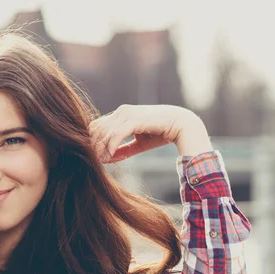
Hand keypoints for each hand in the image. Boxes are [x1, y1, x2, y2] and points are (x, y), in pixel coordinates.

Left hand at [89, 104, 208, 161]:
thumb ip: (123, 150)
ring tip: (101, 161)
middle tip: (95, 161)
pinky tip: (109, 157)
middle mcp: (121, 112)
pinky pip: (116, 135)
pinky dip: (110, 147)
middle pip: (97, 130)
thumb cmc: (160, 133)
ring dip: (100, 149)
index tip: (95, 156)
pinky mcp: (134, 120)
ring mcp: (127, 114)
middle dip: (94, 147)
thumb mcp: (138, 144)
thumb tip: (106, 159)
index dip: (93, 141)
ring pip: (104, 133)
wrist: (182, 125)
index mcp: (120, 114)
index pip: (96, 126)